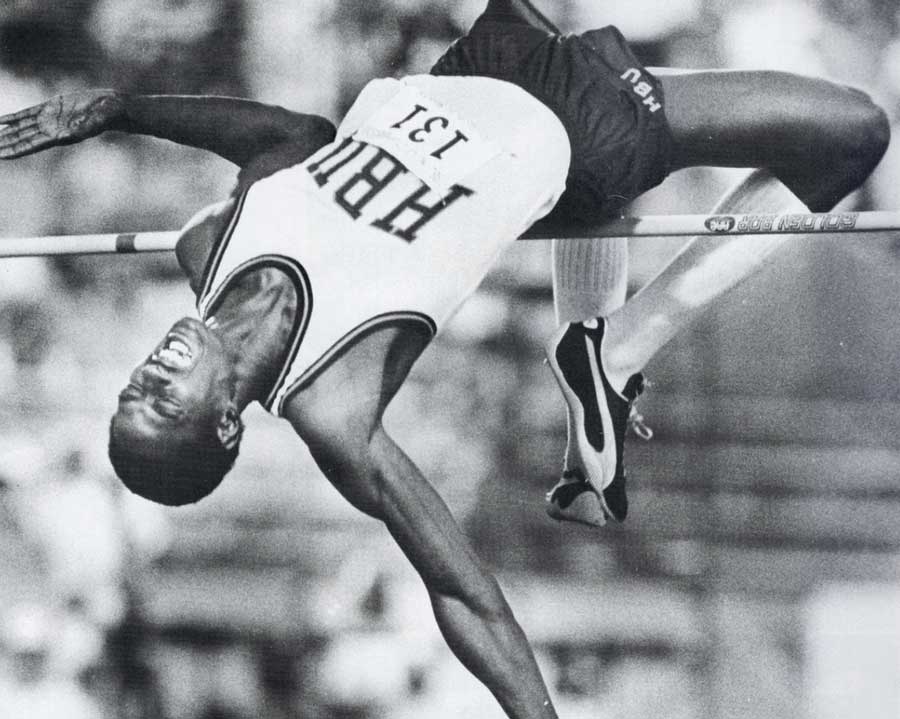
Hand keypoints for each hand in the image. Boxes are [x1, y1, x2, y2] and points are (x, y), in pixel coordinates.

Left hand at [0, 90, 125, 158]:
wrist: (111, 107)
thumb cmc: (109, 114)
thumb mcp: (98, 119)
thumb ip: (86, 126)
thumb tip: (67, 134)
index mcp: (61, 135)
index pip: (32, 144)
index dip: (16, 149)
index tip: (0, 155)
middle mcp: (52, 130)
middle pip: (23, 139)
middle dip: (6, 144)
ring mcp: (49, 120)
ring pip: (21, 128)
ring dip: (5, 134)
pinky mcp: (49, 108)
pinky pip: (26, 115)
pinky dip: (12, 118)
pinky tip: (0, 121)